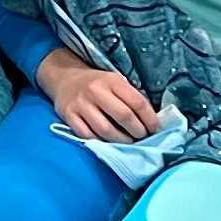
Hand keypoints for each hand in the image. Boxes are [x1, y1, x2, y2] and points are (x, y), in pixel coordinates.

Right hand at [42, 50, 159, 142]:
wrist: (65, 79)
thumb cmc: (96, 83)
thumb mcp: (115, 82)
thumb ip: (131, 97)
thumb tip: (151, 119)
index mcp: (112, 81)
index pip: (137, 102)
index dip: (150, 119)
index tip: (155, 128)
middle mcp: (96, 91)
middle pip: (124, 116)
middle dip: (138, 131)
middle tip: (143, 137)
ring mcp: (81, 104)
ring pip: (106, 130)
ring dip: (121, 140)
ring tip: (129, 142)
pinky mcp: (69, 116)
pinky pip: (88, 135)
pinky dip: (100, 141)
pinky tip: (108, 141)